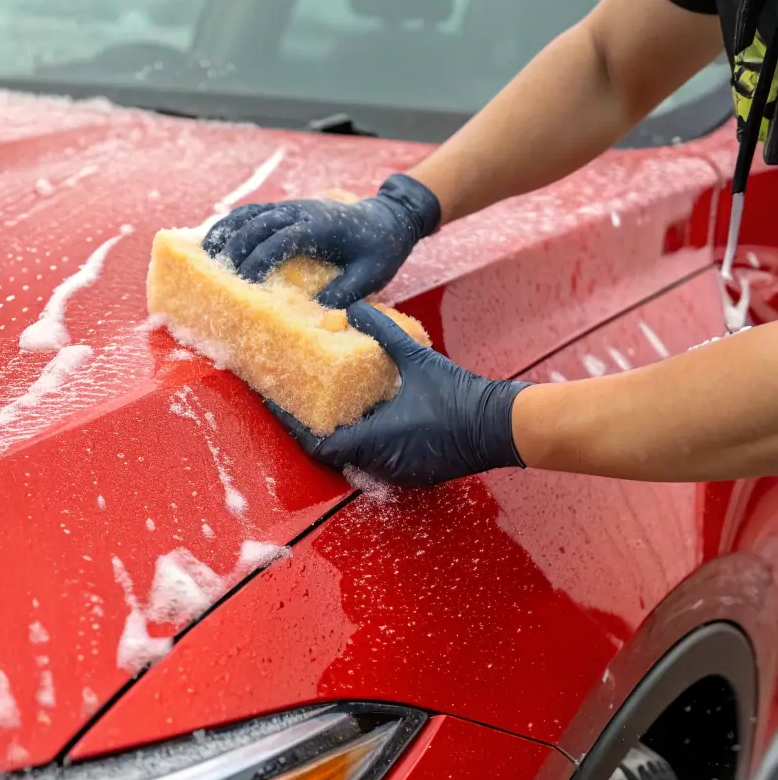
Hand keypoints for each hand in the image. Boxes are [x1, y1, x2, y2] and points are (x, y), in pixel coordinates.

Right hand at [202, 173, 440, 307]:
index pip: (283, 238)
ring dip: (225, 233)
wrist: (387, 219)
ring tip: (205, 256)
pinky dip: (230, 226)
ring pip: (249, 214)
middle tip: (218, 275)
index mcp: (322, 226)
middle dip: (235, 248)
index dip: (261, 258)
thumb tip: (318, 313)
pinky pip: (251, 213)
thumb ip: (346, 293)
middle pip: (258, 223)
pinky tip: (214, 243)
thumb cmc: (379, 250)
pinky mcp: (285, 211)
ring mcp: (291, 208)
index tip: (247, 282)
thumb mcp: (371, 276)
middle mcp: (301, 211)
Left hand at [268, 303, 530, 486]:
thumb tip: (354, 307)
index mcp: (375, 441)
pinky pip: (376, 460)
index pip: (317, 443)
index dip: (294, 425)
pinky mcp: (412, 473)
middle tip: (294, 402)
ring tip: (321, 409)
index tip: (278, 403)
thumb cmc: (459, 397)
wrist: (500, 426)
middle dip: (312, 430)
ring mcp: (397, 472)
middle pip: (330, 453)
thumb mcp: (417, 360)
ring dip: (338, 437)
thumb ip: (384, 333)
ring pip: (353, 458)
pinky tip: (360, 421)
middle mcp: (380, 463)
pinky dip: (362, 442)